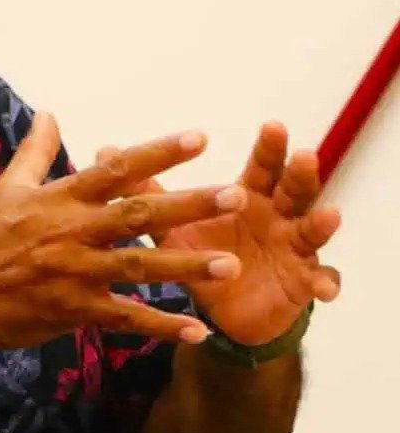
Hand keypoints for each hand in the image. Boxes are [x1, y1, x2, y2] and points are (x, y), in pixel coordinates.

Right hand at [0, 113, 243, 356]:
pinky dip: (162, 326)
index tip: (199, 138)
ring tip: (230, 264)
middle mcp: (73, 232)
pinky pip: (126, 319)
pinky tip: (198, 330)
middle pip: (138, 214)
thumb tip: (49, 112)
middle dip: (188, 205)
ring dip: (186, 266)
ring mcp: (76, 273)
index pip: (116, 169)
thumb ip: (36, 150)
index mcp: (60, 198)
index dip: (158, 153)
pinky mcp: (77, 310)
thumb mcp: (8, 188)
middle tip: (235, 195)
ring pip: (140, 267)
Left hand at [121, 122, 342, 346]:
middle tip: (304, 155)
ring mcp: (293, 249)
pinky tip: (326, 288)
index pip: (261, 167)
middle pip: (294, 189)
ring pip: (312, 230)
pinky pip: (320, 281)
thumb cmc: (201, 254)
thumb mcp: (172, 224)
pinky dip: (326, 282)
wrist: (223, 308)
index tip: (273, 125)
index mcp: (248, 198)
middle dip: (300, 173)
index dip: (268, 148)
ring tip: (328, 214)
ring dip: (321, 223)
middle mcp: (277, 217)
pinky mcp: (301, 283)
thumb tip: (104, 150)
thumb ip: (144, 190)